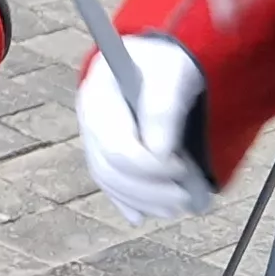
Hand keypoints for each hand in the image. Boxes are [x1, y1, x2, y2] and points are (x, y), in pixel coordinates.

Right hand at [75, 35, 213, 224]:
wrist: (162, 60)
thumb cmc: (168, 62)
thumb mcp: (172, 74)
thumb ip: (164, 109)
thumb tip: (160, 154)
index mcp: (99, 94)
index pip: (118, 147)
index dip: (150, 167)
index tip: (181, 168)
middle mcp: (90, 118)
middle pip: (110, 168)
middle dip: (148, 190)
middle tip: (184, 198)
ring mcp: (94, 135)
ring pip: (108, 180)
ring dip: (142, 200)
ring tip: (176, 207)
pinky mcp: (105, 149)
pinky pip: (110, 182)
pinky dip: (128, 201)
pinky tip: (142, 214)